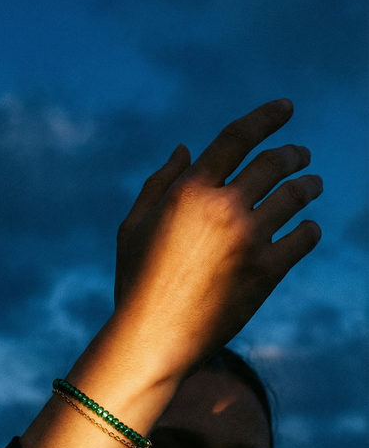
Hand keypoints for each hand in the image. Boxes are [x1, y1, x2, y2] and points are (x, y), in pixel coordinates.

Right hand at [115, 99, 321, 375]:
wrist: (154, 339)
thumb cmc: (135, 283)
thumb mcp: (133, 227)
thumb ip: (159, 183)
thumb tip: (186, 149)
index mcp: (190, 190)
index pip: (238, 138)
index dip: (266, 118)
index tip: (286, 108)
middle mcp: (224, 208)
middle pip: (273, 164)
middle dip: (292, 154)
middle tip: (301, 154)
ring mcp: (249, 240)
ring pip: (294, 197)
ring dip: (309, 186)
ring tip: (313, 185)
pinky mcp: (266, 272)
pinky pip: (302, 239)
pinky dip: (310, 229)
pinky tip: (310, 228)